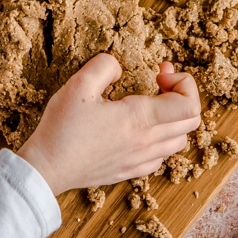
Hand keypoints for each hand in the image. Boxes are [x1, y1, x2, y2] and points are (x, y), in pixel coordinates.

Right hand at [18, 56, 200, 194]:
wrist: (46, 170)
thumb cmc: (61, 129)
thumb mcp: (78, 85)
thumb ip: (104, 66)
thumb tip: (119, 66)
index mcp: (139, 119)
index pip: (189, 105)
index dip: (184, 83)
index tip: (160, 73)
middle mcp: (147, 143)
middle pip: (191, 122)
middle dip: (181, 94)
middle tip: (158, 81)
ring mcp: (140, 160)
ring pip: (179, 140)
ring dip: (174, 117)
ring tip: (151, 103)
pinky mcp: (131, 171)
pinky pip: (162, 155)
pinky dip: (162, 138)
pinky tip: (140, 128)